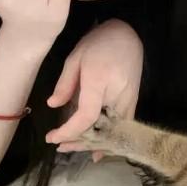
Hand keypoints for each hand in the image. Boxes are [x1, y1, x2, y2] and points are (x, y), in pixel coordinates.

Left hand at [45, 19, 143, 160]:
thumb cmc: (99, 42)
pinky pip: (120, 128)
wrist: (128, 34)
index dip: (68, 131)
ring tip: (71, 149)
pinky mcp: (133, 103)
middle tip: (58, 146)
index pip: (85, 116)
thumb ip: (65, 83)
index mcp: (99, 80)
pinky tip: (96, 150)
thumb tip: (53, 105)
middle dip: (77, 142)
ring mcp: (128, 101)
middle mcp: (117, 95)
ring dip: (90, 143)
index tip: (52, 137)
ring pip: (109, 132)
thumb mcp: (75, 58)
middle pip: (98, 129)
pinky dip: (107, 139)